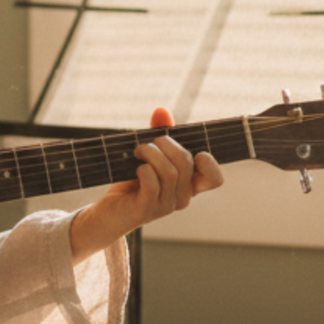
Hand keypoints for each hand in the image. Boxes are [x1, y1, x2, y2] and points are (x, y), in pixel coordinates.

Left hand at [68, 107, 223, 263]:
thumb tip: (161, 111)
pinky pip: (152, 184)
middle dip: (167, 144)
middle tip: (149, 143)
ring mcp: (164, 207)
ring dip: (151, 153)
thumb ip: (159, 135)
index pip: (215, 180)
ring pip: (170, 172)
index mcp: (187, 186)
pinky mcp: (145, 210)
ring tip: (138, 151)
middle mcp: (181, 198)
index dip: (210, 162)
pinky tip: (135, 169)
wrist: (108, 213)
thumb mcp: (148, 157)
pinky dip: (144, 170)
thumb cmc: (130, 183)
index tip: (193, 151)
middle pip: (187, 164)